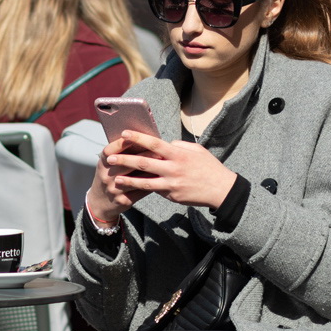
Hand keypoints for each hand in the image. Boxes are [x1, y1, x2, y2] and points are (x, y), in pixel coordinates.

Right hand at [86, 135, 152, 221]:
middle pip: (125, 163)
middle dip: (143, 155)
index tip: (136, 136)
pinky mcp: (123, 200)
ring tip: (161, 164)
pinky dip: (150, 184)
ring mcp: (113, 189)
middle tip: (157, 150)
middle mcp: (105, 176)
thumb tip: (142, 140)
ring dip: (149, 171)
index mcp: (102, 163)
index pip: (109, 151)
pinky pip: (140, 191)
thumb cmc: (108, 176)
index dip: (122, 143)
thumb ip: (121, 153)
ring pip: (134, 179)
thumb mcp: (108, 164)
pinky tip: (160, 179)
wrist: (100, 202)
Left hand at [104, 130, 237, 208]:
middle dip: (125, 159)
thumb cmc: (208, 166)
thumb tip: (164, 144)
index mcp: (178, 154)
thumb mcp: (196, 150)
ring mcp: (172, 183)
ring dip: (128, 180)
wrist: (221, 189)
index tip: (124, 134)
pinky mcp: (172, 195)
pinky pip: (154, 191)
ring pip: (145, 182)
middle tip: (110, 157)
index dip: (138, 138)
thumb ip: (178, 146)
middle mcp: (173, 168)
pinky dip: (142, 190)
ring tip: (114, 178)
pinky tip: (130, 189)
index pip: (154, 143)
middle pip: (144, 162)